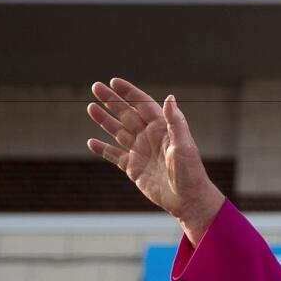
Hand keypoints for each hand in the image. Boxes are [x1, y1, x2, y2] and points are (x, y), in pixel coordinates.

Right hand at [86, 78, 223, 244]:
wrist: (188, 199)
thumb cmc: (190, 171)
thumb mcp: (184, 145)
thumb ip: (176, 122)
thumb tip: (170, 97)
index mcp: (162, 128)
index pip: (143, 105)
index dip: (129, 92)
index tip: (113, 81)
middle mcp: (150, 137)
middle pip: (127, 114)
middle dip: (111, 101)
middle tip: (95, 87)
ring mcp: (140, 152)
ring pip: (118, 132)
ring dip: (104, 120)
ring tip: (90, 108)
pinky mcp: (134, 168)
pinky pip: (114, 156)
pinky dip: (103, 149)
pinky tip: (91, 142)